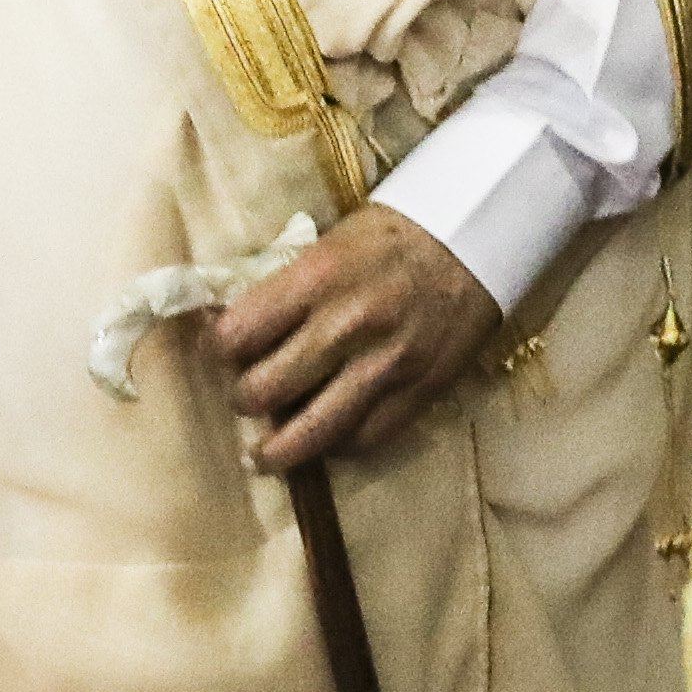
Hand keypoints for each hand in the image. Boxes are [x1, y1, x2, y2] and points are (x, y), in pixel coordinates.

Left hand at [213, 204, 501, 471]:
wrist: (475, 238)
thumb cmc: (392, 234)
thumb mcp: (327, 244)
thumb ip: (286, 288)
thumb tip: (237, 329)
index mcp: (315, 278)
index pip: (238, 333)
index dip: (216, 348)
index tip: (217, 351)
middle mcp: (346, 325)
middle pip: (265, 390)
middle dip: (242, 400)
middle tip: (243, 397)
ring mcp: (384, 365)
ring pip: (312, 431)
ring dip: (277, 450)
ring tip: (263, 457)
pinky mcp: (419, 393)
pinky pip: (365, 440)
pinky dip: (336, 448)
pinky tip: (322, 443)